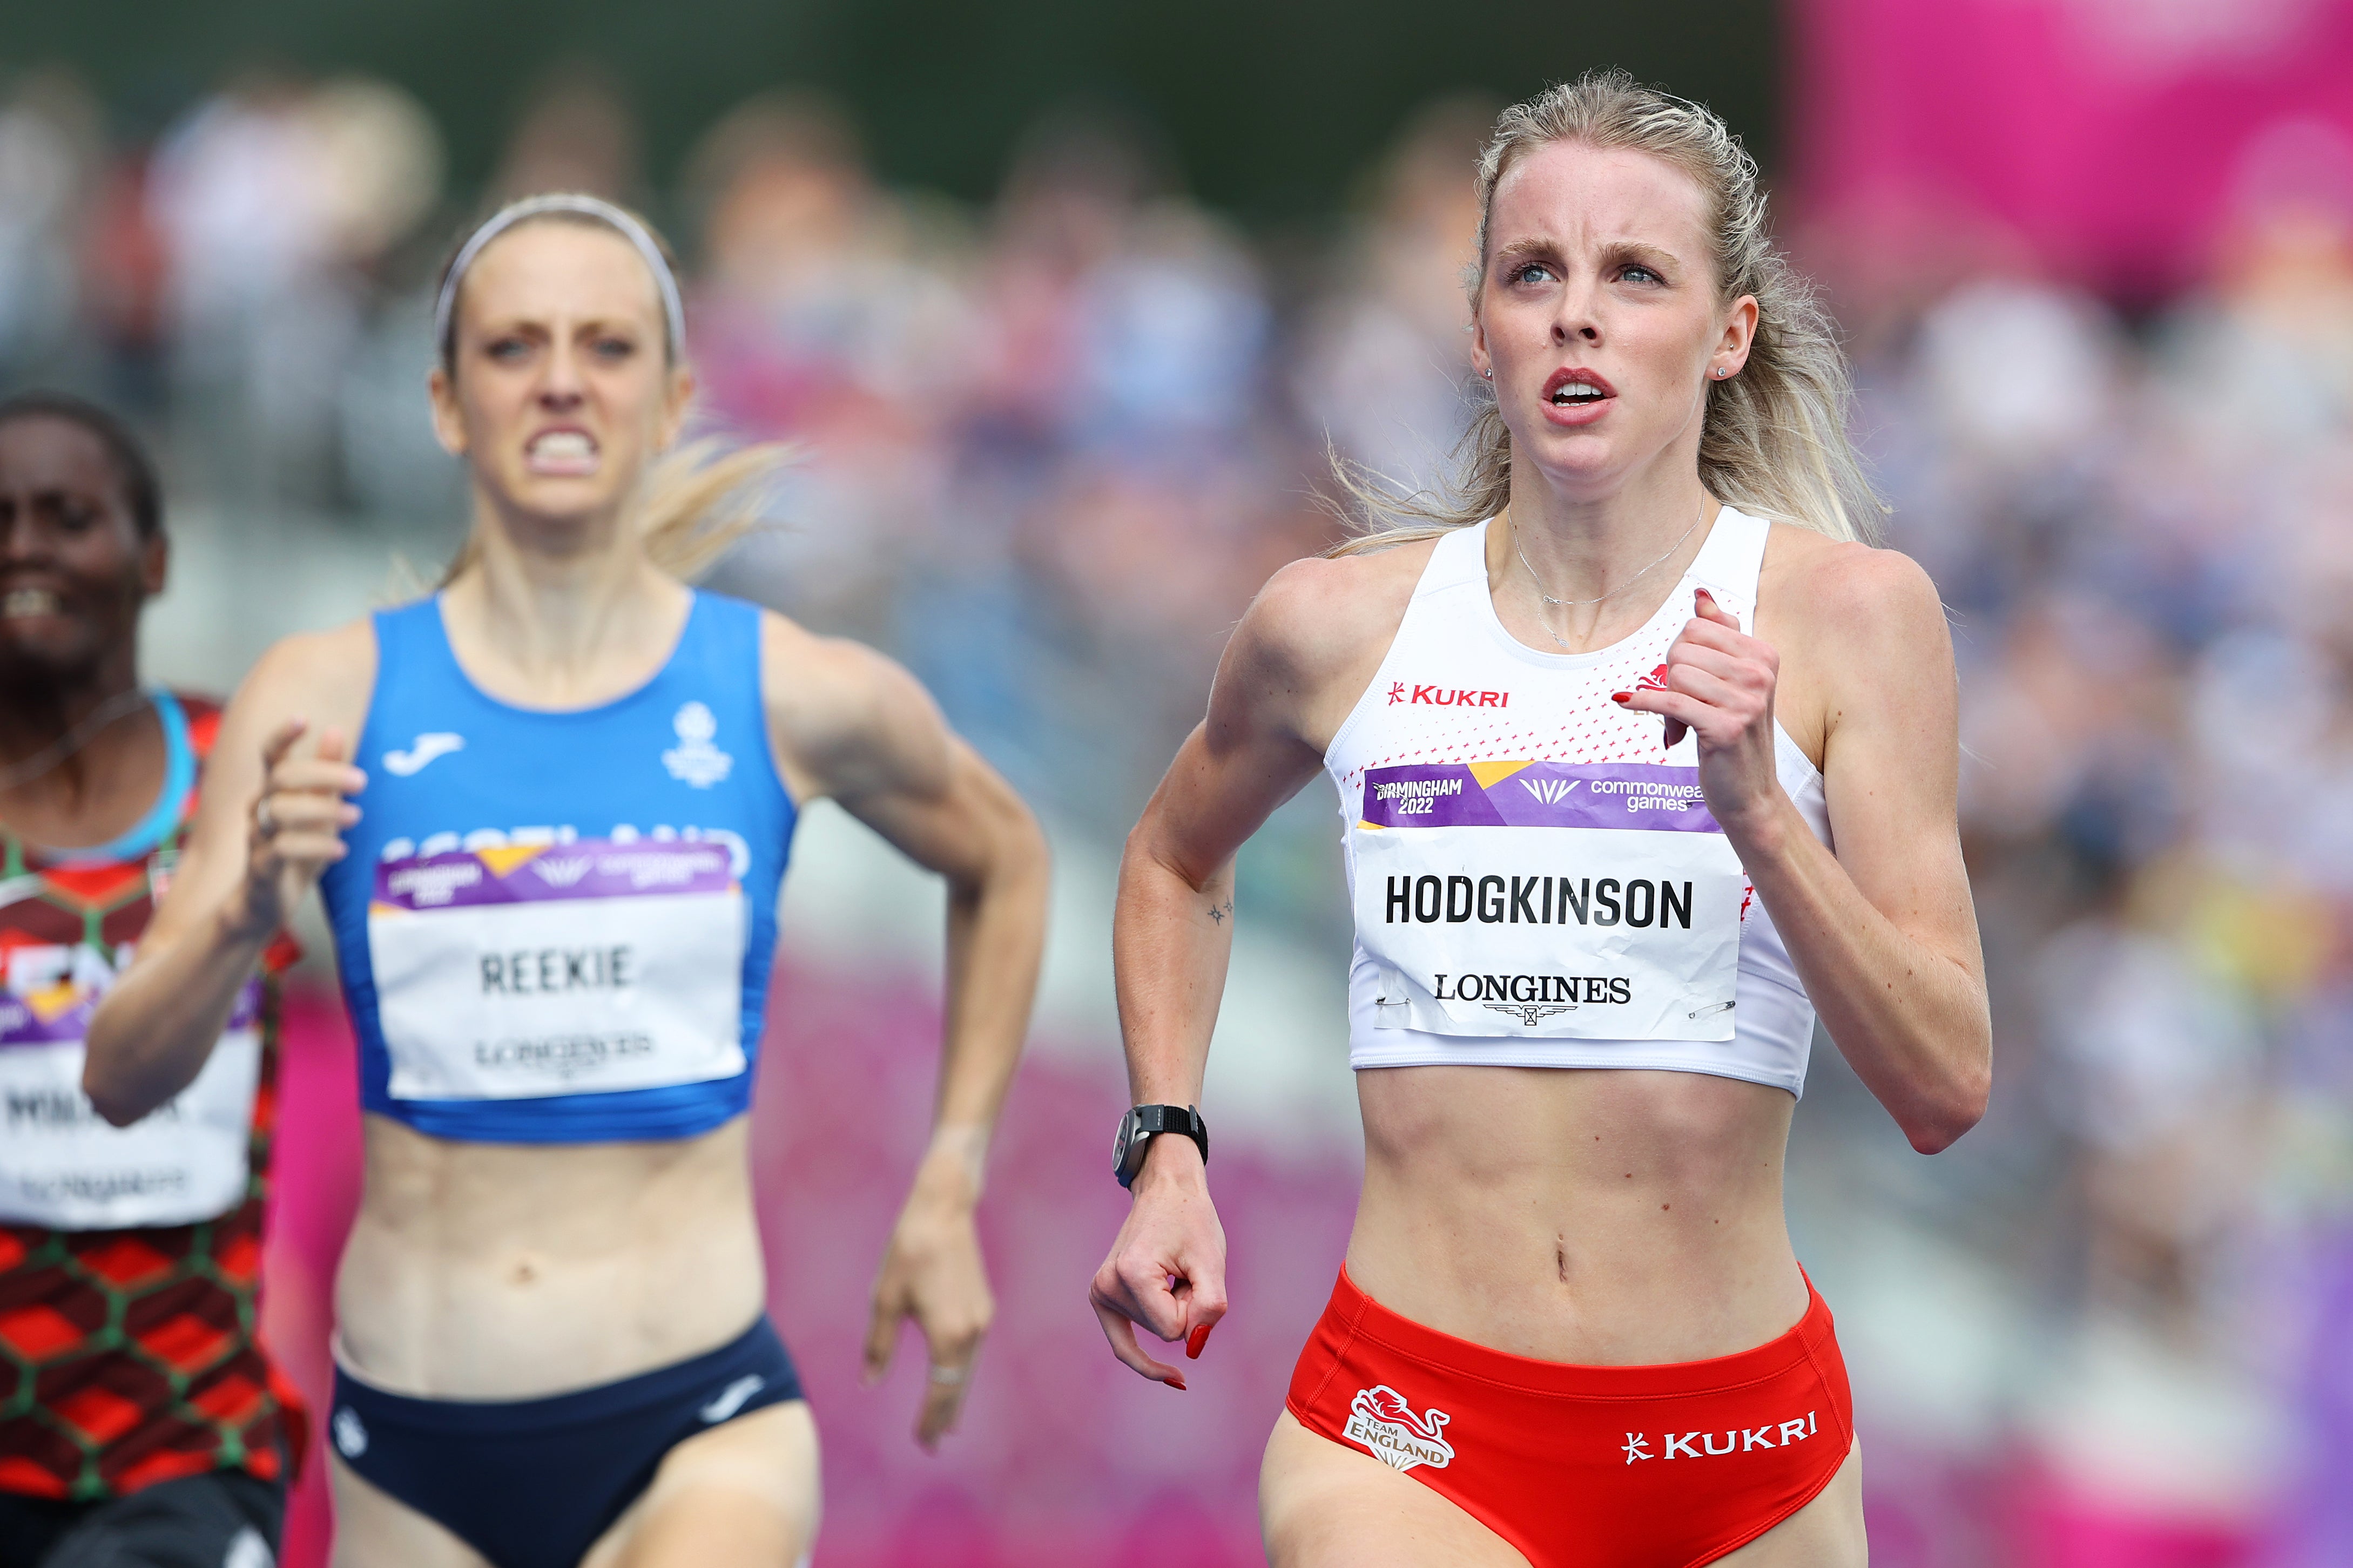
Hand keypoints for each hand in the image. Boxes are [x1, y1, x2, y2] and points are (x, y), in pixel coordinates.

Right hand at [229, 719, 363, 937]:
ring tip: (356, 816)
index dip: (282, 735)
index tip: (303, 718)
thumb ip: (326, 774)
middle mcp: (258, 809)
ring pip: (281, 811)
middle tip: (362, 781)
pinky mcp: (262, 866)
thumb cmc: (296, 850)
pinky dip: (317, 846)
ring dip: (324, 810)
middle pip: (282, 778)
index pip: (270, 755)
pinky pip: (284, 848)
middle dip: (323, 773)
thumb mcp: (318, 809)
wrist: (265, 902)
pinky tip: (342, 850)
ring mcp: (257, 837)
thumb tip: (334, 728)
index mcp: (272, 791)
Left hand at [864, 1157, 994, 1450]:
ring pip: (967, 1370)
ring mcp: (982, 1319)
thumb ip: (879, 1345)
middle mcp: (972, 1332)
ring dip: (954, 1395)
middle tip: (933, 1444)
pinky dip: (961, 1371)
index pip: (940, 1393)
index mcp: (948, 1336)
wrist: (945, 1208)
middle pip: (958, 1387)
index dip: (929, 1420)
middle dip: (944, 1416)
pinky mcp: (983, 1306)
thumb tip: (869, 1383)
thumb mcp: (884, 1299)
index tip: (920, 1443)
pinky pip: (971, 1351)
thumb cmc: (909, 1250)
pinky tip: (953, 1377)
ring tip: (944, 1422)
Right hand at [1088, 1133, 1226, 1388]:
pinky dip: (1145, 1360)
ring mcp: (1100, 1291)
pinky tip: (1173, 1379)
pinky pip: (1123, 1345)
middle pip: (1163, 1332)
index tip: (1194, 1272)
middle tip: (1183, 1266)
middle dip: (1183, 1306)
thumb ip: (1209, 1306)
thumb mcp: (1212, 1261)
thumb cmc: (1192, 1221)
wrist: (1166, 1191)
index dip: (1195, 1308)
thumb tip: (1192, 1347)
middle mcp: (1106, 1285)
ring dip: (1172, 1308)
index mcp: (1131, 1274)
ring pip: (1153, 1333)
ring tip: (1171, 1270)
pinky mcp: (1101, 1296)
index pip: (1174, 1330)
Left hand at [1617, 588, 1782, 835]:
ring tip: (1683, 724)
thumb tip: (1700, 595)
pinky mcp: (1725, 728)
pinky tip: (1627, 702)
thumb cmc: (1735, 734)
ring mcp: (1746, 701)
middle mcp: (1759, 674)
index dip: (1682, 653)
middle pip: (1683, 648)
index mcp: (1763, 654)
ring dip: (1666, 702)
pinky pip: (1669, 702)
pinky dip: (1643, 703)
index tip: (1693, 682)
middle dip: (1671, 676)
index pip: (1697, 627)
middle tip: (1683, 707)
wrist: (1751, 793)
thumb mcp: (1732, 681)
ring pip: (1675, 675)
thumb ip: (1718, 635)